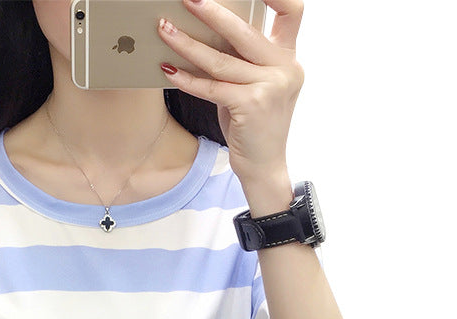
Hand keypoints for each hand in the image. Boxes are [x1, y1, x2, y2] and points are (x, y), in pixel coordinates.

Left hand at [158, 0, 303, 184]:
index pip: (292, 12)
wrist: (264, 166)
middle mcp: (285, 68)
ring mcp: (270, 87)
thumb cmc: (253, 125)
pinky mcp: (251, 105)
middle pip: (245, 30)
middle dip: (212, 12)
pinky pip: (212, 87)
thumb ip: (243, 61)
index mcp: (288, 58)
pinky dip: (187, 79)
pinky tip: (168, 70)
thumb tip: (207, 33)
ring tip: (164, 30)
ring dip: (187, 44)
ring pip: (221, 59)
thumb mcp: (255, 86)